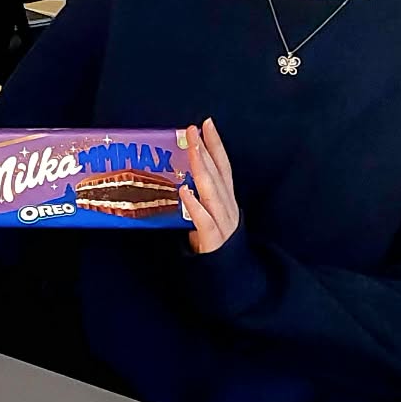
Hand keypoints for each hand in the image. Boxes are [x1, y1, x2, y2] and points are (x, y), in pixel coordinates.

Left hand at [182, 117, 239, 254]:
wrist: (228, 277)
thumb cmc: (211, 241)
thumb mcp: (206, 213)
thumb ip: (196, 195)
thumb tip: (172, 174)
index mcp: (226, 199)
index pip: (223, 167)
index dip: (215, 145)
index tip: (206, 123)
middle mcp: (228, 207)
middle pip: (218, 174)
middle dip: (206, 150)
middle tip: (193, 129)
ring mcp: (223, 223)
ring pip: (212, 192)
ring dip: (201, 168)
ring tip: (192, 149)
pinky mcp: (213, 240)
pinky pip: (204, 220)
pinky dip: (195, 205)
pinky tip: (185, 191)